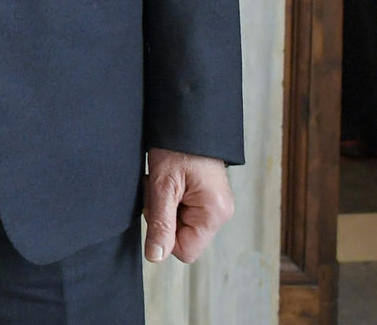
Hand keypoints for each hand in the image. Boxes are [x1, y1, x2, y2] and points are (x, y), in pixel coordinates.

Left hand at [142, 148, 232, 263]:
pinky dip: (172, 198)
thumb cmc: (177, 146)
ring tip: (164, 181)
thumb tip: (155, 256)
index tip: (156, 208)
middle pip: (184, 236)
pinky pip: (186, 209)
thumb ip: (160, 223)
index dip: (164, 235)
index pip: (185, 251)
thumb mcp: (163, 186)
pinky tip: (170, 180)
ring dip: (166, 206)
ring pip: (182, 223)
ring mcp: (216, 204)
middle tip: (158, 189)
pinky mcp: (209, 196)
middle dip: (164, 217)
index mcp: (214, 213)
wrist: (186, 119)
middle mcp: (221, 212)